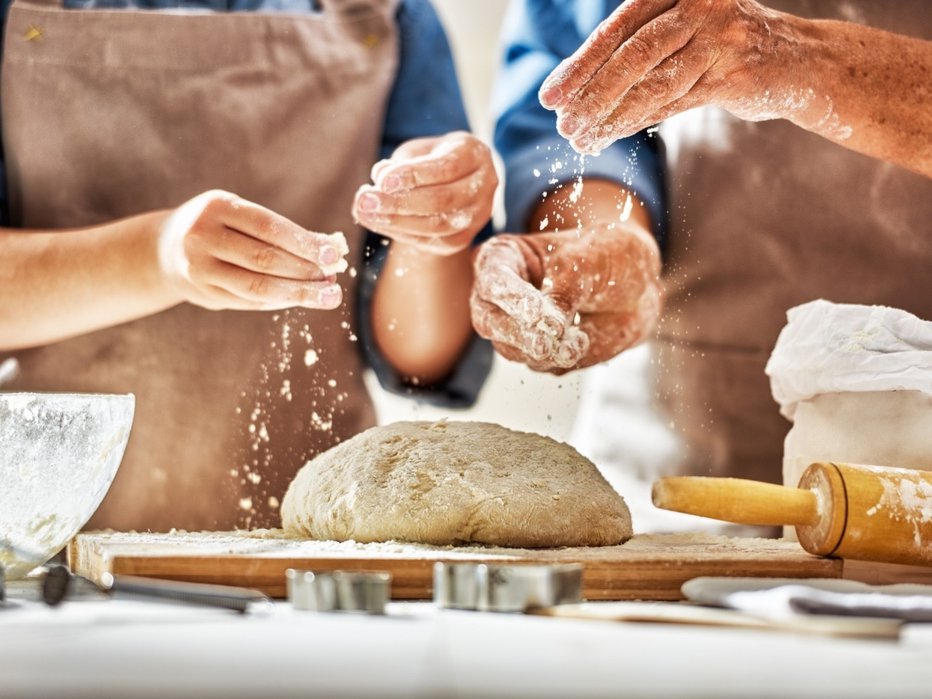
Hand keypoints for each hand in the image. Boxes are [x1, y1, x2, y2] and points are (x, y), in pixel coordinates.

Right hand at [157, 190, 348, 310]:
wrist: (164, 248)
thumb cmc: (220, 226)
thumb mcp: (240, 214)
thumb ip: (279, 232)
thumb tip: (331, 249)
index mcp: (217, 207)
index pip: (268, 227)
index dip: (304, 242)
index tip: (333, 254)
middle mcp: (202, 237)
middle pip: (264, 260)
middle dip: (305, 272)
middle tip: (334, 280)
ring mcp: (199, 268)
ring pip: (257, 287)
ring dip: (297, 293)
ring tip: (327, 295)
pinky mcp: (203, 294)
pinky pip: (249, 302)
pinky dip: (279, 302)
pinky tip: (299, 299)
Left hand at [352, 131, 496, 254]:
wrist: (457, 180)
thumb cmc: (433, 158)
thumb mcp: (419, 150)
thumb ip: (401, 162)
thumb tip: (379, 177)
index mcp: (475, 154)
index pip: (446, 168)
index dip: (413, 175)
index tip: (381, 179)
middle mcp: (485, 186)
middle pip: (442, 200)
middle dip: (399, 202)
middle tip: (366, 200)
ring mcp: (478, 216)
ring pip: (438, 226)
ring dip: (396, 221)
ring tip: (364, 212)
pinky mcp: (464, 238)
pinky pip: (433, 241)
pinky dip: (401, 233)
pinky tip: (378, 223)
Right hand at [470, 223, 661, 372]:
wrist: (637, 286)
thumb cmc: (606, 257)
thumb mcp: (587, 262)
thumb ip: (564, 292)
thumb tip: (548, 328)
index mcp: (502, 258)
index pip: (493, 281)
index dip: (512, 298)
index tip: (537, 312)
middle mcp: (499, 296)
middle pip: (488, 321)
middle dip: (518, 334)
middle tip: (545, 344)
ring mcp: (514, 327)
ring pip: (511, 350)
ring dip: (544, 351)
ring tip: (579, 341)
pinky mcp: (534, 353)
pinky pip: (539, 365)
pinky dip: (560, 358)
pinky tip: (582, 340)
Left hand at [539, 0, 802, 153]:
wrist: (796, 61)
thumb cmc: (723, 47)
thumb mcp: (679, 34)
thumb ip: (636, 51)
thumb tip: (574, 90)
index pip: (617, 29)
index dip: (580, 65)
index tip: (550, 97)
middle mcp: (700, 4)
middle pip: (632, 55)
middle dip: (590, 95)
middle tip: (561, 125)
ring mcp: (721, 37)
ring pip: (653, 83)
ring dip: (611, 116)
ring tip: (580, 139)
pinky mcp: (736, 72)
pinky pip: (676, 103)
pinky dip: (638, 122)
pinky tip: (610, 137)